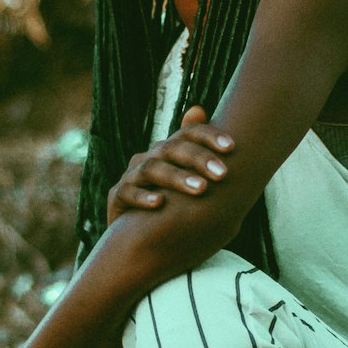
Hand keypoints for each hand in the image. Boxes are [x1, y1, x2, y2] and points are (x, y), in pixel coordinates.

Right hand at [106, 106, 233, 226]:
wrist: (136, 240)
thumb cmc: (171, 206)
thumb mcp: (188, 181)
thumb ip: (199, 153)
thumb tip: (198, 107)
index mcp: (168, 152)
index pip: (188, 134)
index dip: (208, 136)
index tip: (231, 147)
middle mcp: (149, 159)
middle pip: (172, 148)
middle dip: (199, 158)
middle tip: (222, 173)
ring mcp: (131, 177)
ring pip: (151, 169)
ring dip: (176, 177)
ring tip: (200, 189)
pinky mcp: (117, 198)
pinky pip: (127, 193)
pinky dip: (142, 197)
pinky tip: (159, 203)